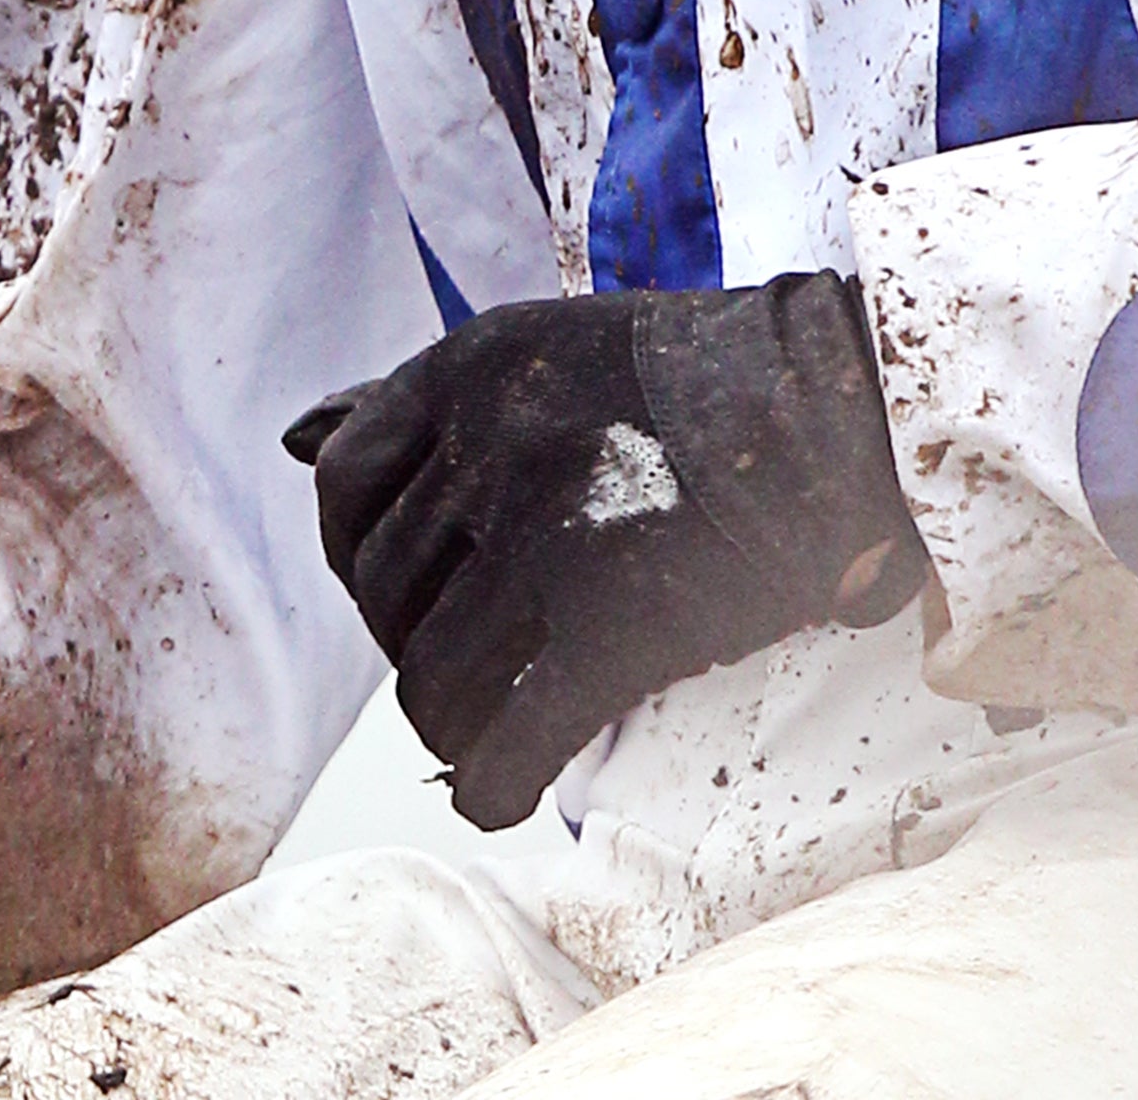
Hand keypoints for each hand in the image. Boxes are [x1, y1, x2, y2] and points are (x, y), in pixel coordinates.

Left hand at [288, 271, 926, 828]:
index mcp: (470, 369)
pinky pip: (501, 755)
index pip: (345, 488)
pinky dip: (495, 788)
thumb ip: (416, 398)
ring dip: (459, 720)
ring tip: (512, 712)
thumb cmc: (703, 382)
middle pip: (386, 598)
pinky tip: (517, 784)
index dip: (367, 552)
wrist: (847, 404)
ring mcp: (546, 539)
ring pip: (429, 688)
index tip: (419, 577)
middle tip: (493, 645)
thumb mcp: (546, 348)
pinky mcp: (609, 631)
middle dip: (422, 638)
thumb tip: (290, 437)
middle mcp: (490, 445)